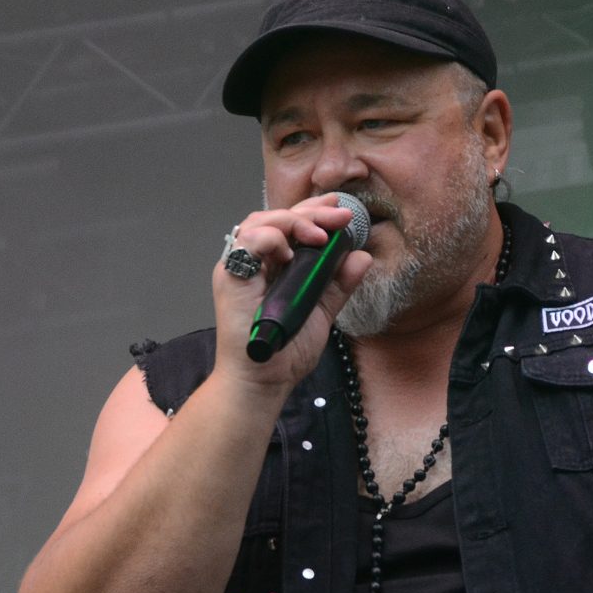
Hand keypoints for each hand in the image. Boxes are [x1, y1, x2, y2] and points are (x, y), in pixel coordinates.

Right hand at [210, 194, 372, 390]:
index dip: (313, 212)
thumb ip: (339, 284)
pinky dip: (271, 240)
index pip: (289, 225)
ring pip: (260, 222)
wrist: (264, 382)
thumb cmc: (285, 352)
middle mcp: (253, 262)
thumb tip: (361, 256)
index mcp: (272, 265)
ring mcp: (240, 268)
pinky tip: (290, 254)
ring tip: (320, 236)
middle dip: (311, 212)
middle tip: (340, 216)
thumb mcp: (322, 311)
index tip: (340, 210)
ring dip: (294, 222)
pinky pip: (248, 242)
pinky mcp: (231, 278)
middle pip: (275, 217)